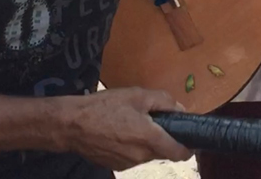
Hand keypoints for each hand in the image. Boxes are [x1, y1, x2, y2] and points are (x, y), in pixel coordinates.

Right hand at [58, 88, 190, 170]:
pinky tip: (119, 133)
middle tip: (153, 121)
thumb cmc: (105, 106)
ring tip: (132, 124)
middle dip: (163, 139)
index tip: (188, 138)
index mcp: (150, 138)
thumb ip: (163, 102)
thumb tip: (180, 109)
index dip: (187, 147)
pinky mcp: (115, 166)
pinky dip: (132, 147)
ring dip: (146, 143)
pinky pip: (132, 157)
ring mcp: (127, 163)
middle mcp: (141, 155)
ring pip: (146, 154)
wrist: (72, 124)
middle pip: (162, 152)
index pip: (179, 153)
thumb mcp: (137, 95)